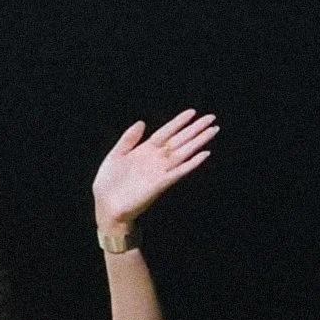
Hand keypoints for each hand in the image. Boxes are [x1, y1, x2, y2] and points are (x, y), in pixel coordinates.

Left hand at [93, 110, 217, 230]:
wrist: (106, 206)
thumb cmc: (109, 183)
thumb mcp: (115, 155)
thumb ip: (128, 139)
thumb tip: (142, 122)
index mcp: (144, 150)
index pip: (166, 132)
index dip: (178, 122)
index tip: (192, 112)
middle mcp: (156, 159)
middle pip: (179, 140)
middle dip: (195, 129)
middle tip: (211, 118)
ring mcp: (160, 171)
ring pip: (183, 153)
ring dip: (198, 142)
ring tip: (213, 130)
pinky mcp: (161, 184)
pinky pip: (179, 172)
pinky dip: (192, 163)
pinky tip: (204, 154)